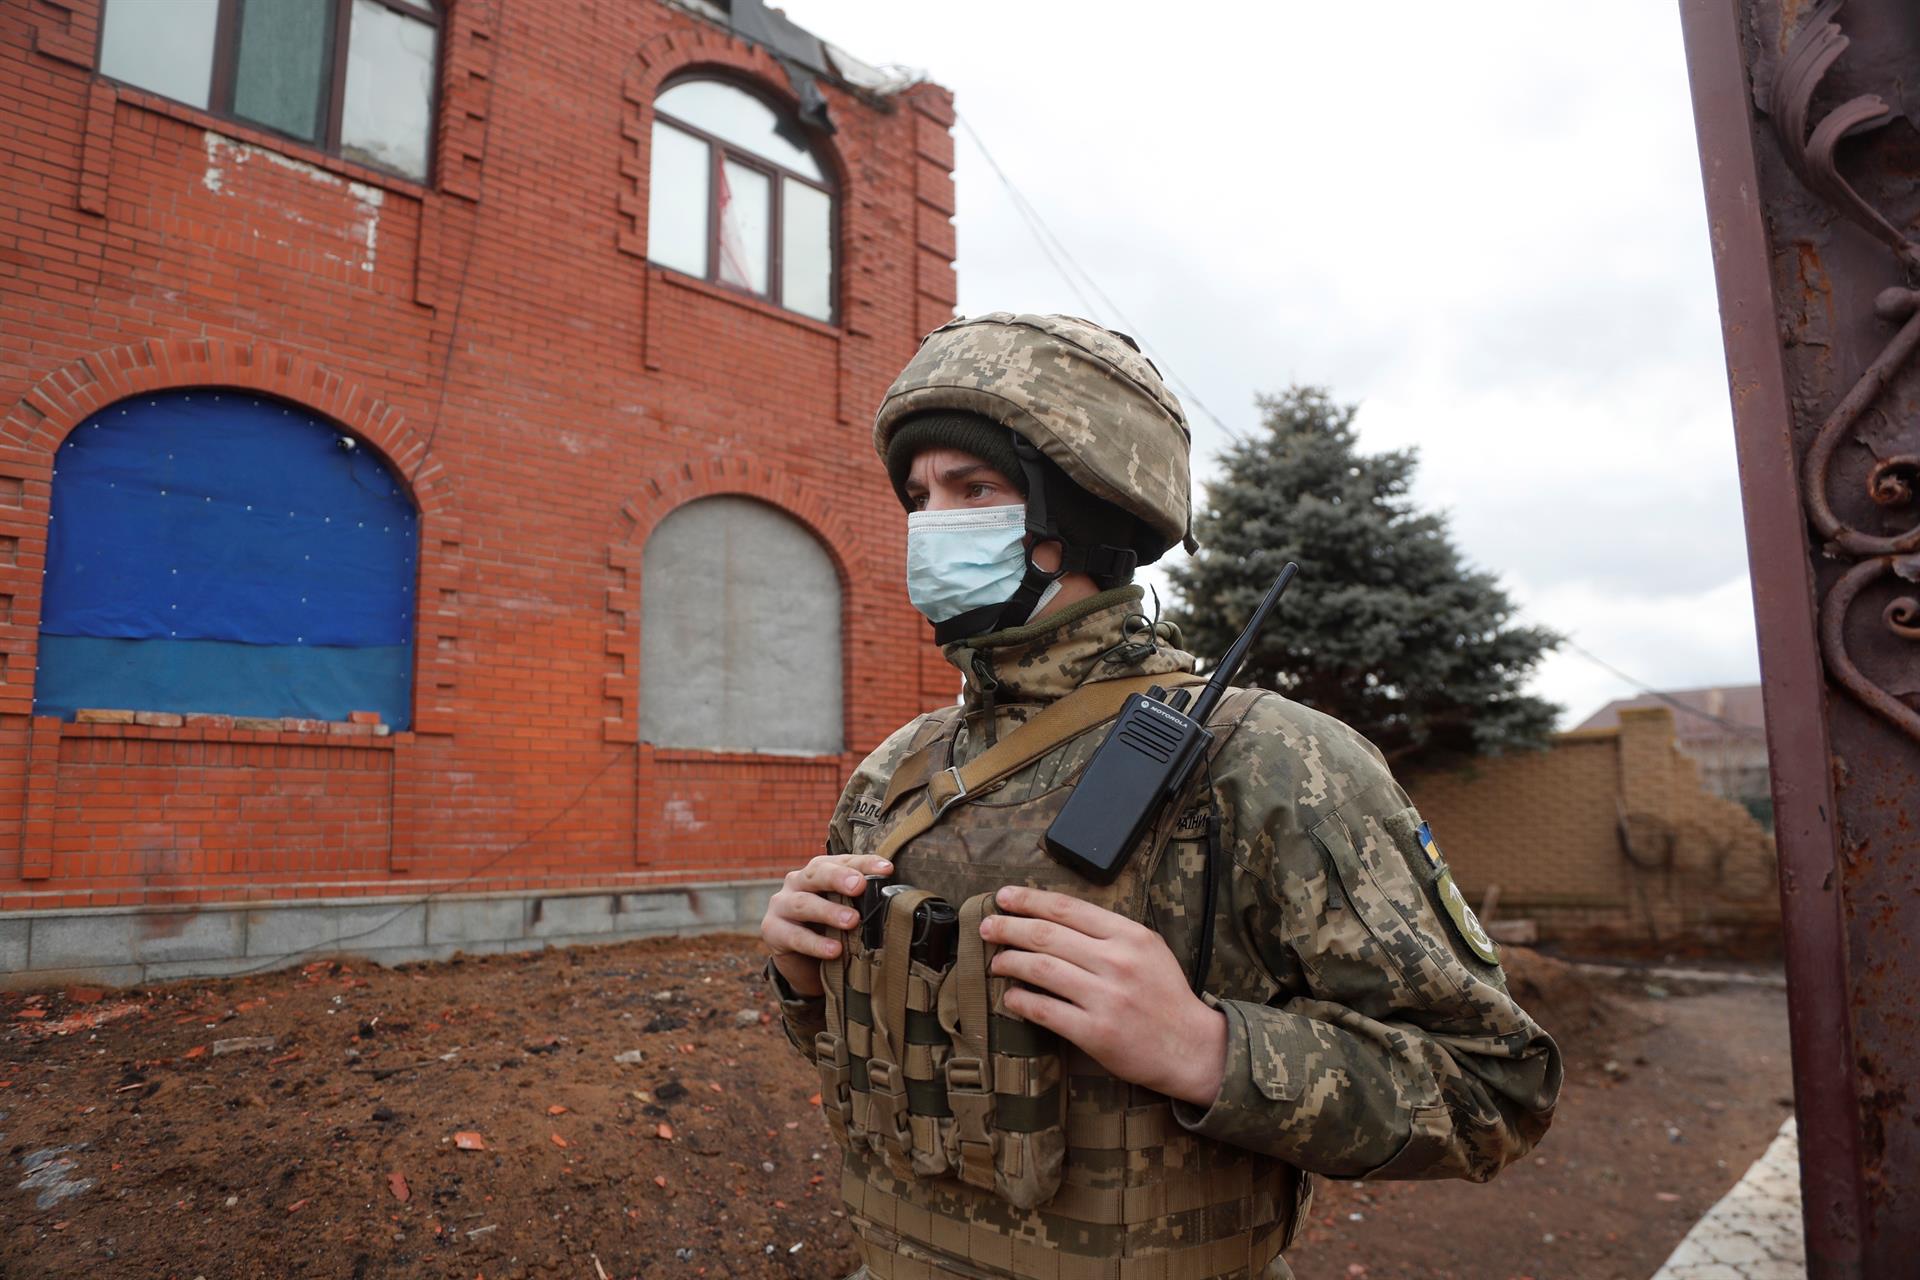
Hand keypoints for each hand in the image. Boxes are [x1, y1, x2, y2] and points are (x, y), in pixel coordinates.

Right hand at [760, 852, 891, 996]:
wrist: (802, 963)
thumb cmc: (828, 929)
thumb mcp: (846, 912)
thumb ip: (862, 904)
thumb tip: (894, 902)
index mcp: (819, 871)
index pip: (843, 861)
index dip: (865, 863)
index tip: (887, 869)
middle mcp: (798, 882)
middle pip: (817, 873)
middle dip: (839, 878)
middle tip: (860, 886)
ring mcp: (781, 905)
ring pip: (803, 903)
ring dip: (828, 911)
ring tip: (852, 921)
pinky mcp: (772, 930)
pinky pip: (794, 936)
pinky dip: (815, 943)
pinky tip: (834, 950)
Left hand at [983, 886, 1227, 1106]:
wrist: (1190, 1047)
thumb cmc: (1164, 995)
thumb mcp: (1147, 948)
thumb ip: (1107, 931)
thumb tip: (1051, 918)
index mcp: (1129, 935)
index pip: (1066, 908)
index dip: (1028, 900)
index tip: (1003, 897)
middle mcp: (1116, 962)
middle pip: (1046, 935)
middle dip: (1008, 927)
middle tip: (987, 927)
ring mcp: (1105, 998)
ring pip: (1040, 969)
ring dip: (1009, 962)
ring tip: (996, 962)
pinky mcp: (1095, 1032)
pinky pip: (1045, 1010)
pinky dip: (1020, 1001)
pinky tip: (1010, 997)